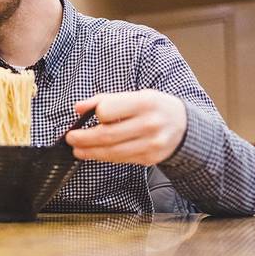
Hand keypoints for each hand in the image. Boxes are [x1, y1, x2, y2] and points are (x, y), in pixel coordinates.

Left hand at [65, 90, 186, 165]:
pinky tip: (95, 153)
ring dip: (90, 152)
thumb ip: (106, 100)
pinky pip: (120, 159)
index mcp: (144, 102)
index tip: (87, 116)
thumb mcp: (135, 95)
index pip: (107, 111)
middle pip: (106, 135)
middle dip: (83, 138)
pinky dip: (104, 157)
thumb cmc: (154, 108)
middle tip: (70, 138)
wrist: (184, 126)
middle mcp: (149, 124)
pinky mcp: (149, 159)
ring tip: (77, 149)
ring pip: (111, 152)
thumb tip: (78, 108)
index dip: (95, 114)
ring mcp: (150, 144)